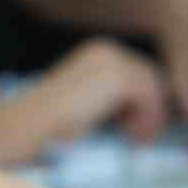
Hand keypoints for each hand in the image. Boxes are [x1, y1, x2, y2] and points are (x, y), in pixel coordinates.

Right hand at [25, 38, 166, 143]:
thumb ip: (112, 100)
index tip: (137, 126)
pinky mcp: (117, 76)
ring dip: (151, 114)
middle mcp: (106, 49)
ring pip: (152, 85)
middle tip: (144, 135)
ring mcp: (112, 60)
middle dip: (151, 106)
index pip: (136, 70)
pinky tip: (135, 135)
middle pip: (148, 74)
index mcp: (98, 53)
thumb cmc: (54, 120)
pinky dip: (148, 117)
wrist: (35, 120)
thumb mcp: (89, 103)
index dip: (144, 99)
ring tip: (139, 138)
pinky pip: (148, 96)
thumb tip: (140, 110)